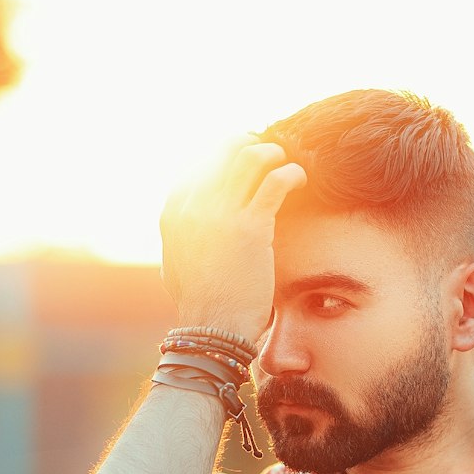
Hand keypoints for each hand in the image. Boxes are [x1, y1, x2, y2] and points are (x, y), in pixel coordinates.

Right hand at [159, 139, 306, 341]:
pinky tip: (299, 178)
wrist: (212, 329)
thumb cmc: (201, 303)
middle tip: (268, 152)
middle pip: (222, 150)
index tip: (242, 155)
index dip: (223, 153)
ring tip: (285, 160)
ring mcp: (220, 214)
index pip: (197, 164)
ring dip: (272, 153)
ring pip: (250, 157)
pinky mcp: (250, 226)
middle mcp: (192, 206)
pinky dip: (291, 173)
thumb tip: (187, 225)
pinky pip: (275, 181)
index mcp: (173, 213)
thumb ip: (181, 237)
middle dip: (248, 144)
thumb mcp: (176, 264)